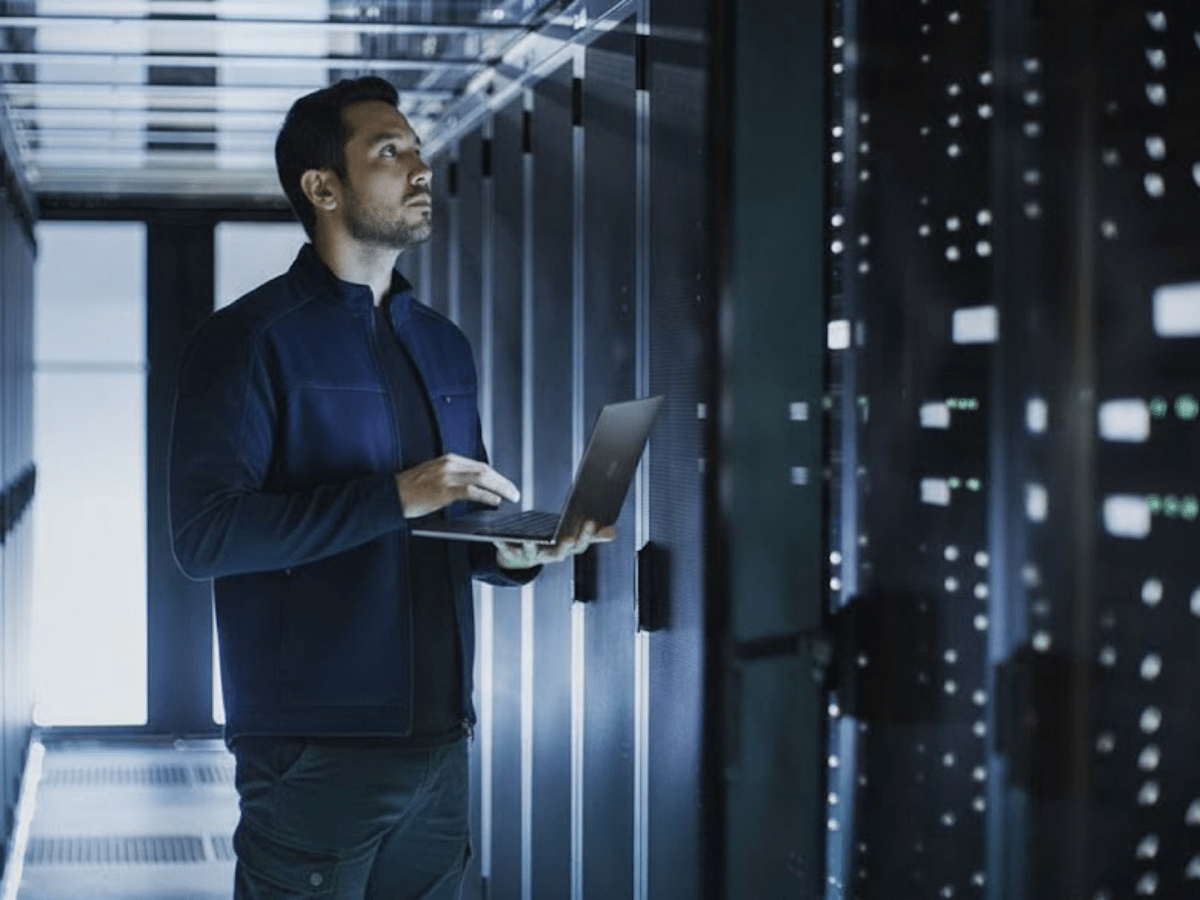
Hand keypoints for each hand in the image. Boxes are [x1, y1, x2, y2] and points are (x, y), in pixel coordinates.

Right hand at [397, 454, 519, 518]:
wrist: (391, 495)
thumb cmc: (410, 489)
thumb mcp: (433, 476)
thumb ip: (451, 477)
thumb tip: (472, 487)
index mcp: (448, 460)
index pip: (479, 466)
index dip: (496, 476)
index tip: (505, 484)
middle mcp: (450, 465)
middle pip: (485, 470)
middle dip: (503, 481)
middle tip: (515, 491)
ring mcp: (447, 476)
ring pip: (482, 478)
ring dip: (501, 488)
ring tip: (511, 496)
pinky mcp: (444, 490)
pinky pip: (471, 491)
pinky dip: (486, 496)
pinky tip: (495, 501)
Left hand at [494, 520, 615, 568]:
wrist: (520, 556)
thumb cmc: (549, 543)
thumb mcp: (569, 538)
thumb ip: (591, 536)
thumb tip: (613, 533)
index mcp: (563, 550)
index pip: (579, 546)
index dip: (585, 536)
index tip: (590, 522)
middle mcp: (548, 556)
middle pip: (558, 553)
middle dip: (564, 546)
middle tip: (569, 537)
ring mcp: (530, 556)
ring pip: (531, 553)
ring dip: (531, 547)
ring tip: (530, 539)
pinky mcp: (511, 553)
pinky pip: (506, 549)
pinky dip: (501, 543)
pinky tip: (498, 536)